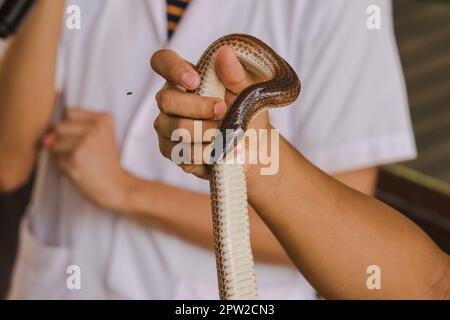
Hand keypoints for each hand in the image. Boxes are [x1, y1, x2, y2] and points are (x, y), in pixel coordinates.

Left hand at [44, 108, 134, 211]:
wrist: (115, 185)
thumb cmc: (104, 162)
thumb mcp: (99, 137)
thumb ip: (72, 128)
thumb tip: (46, 138)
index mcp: (103, 120)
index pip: (69, 113)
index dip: (70, 127)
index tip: (85, 139)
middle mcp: (95, 128)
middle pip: (59, 127)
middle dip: (64, 142)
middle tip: (84, 153)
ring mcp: (85, 143)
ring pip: (55, 144)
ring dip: (63, 155)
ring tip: (82, 162)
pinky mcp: (75, 159)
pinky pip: (56, 159)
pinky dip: (64, 167)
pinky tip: (80, 170)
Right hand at [150, 45, 268, 179]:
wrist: (252, 147)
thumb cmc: (246, 113)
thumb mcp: (248, 91)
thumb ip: (235, 74)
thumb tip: (225, 52)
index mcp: (184, 77)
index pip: (162, 61)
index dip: (172, 68)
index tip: (195, 80)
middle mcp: (170, 100)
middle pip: (166, 100)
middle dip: (198, 108)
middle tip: (223, 111)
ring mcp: (167, 126)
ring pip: (176, 129)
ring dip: (208, 134)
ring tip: (230, 137)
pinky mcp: (171, 151)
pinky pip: (182, 154)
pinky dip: (208, 154)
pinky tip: (222, 152)